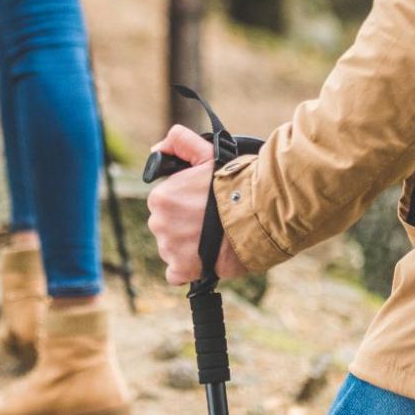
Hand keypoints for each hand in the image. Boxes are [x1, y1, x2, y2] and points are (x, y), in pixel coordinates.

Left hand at [145, 125, 249, 284]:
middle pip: (168, 224)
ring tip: (214, 236)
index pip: (165, 202)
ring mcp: (169, 248)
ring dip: (188, 244)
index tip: (203, 201)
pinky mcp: (182, 269)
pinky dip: (187, 267)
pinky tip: (204, 257)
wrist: (258, 215)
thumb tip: (156, 149)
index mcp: (160, 197)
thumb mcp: (207, 154)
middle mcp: (159, 223)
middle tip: (210, 219)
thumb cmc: (234, 184)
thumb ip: (179, 142)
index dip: (185, 200)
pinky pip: (176, 272)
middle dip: (185, 222)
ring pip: (172, 247)